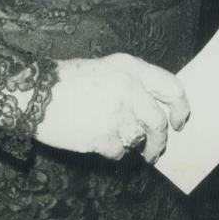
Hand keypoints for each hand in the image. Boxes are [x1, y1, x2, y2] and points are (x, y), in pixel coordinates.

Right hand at [34, 53, 189, 162]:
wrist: (37, 93)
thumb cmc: (69, 80)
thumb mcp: (106, 68)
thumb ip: (131, 83)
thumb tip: (152, 106)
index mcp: (131, 67)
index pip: (171, 87)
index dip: (181, 107)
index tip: (179, 121)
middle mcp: (129, 88)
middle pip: (159, 121)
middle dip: (160, 140)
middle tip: (155, 150)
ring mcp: (117, 112)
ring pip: (141, 138)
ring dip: (137, 147)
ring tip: (125, 145)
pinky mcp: (103, 134)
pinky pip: (119, 151)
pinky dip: (113, 151)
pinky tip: (100, 141)